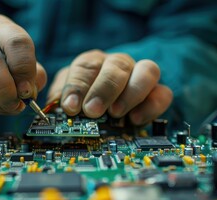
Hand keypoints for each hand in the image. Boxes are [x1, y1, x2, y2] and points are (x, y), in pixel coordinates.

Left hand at [47, 50, 171, 124]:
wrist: (105, 110)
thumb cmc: (83, 103)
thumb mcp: (66, 100)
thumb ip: (60, 102)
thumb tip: (53, 111)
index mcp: (92, 63)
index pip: (86, 66)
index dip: (78, 86)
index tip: (71, 106)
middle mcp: (118, 64)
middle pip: (116, 65)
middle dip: (103, 88)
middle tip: (92, 111)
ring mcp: (140, 76)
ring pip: (147, 70)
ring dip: (131, 92)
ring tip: (116, 113)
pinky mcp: (157, 93)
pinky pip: (163, 93)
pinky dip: (151, 105)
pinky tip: (135, 120)